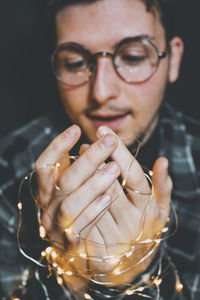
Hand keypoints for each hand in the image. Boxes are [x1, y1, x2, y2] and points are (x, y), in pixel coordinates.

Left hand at [35, 124, 171, 290]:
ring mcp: (111, 235)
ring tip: (79, 157)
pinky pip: (79, 215)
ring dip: (82, 174)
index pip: (133, 175)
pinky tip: (69, 178)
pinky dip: (73, 194)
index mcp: (147, 209)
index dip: (118, 152)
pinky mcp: (92, 245)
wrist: (130, 265)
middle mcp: (130, 222)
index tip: (104, 131)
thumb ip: (163, 186)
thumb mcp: (160, 209)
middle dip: (95, 159)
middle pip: (109, 184)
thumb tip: (163, 161)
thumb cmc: (146, 228)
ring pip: (90, 198)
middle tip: (87, 144)